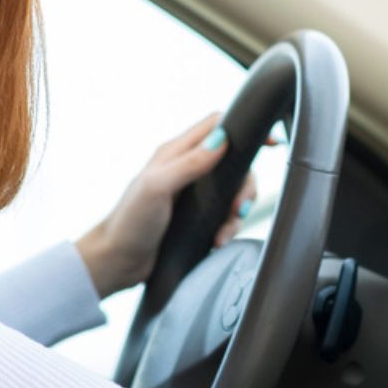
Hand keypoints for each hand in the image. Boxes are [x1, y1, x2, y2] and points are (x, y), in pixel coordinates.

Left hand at [75, 113, 257, 296]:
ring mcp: (192, 194)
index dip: (244, 128)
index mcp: (175, 153)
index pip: (216, 125)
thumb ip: (189, 162)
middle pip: (235, 163)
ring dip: (237, 211)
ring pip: (233, 192)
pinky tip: (218, 240)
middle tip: (240, 206)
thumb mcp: (157, 187)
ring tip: (226, 229)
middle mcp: (186, 169)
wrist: (117, 261)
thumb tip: (221, 140)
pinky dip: (227, 228)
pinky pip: (224, 216)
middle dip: (245, 185)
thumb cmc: (129, 222)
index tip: (270, 140)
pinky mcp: (196, 218)